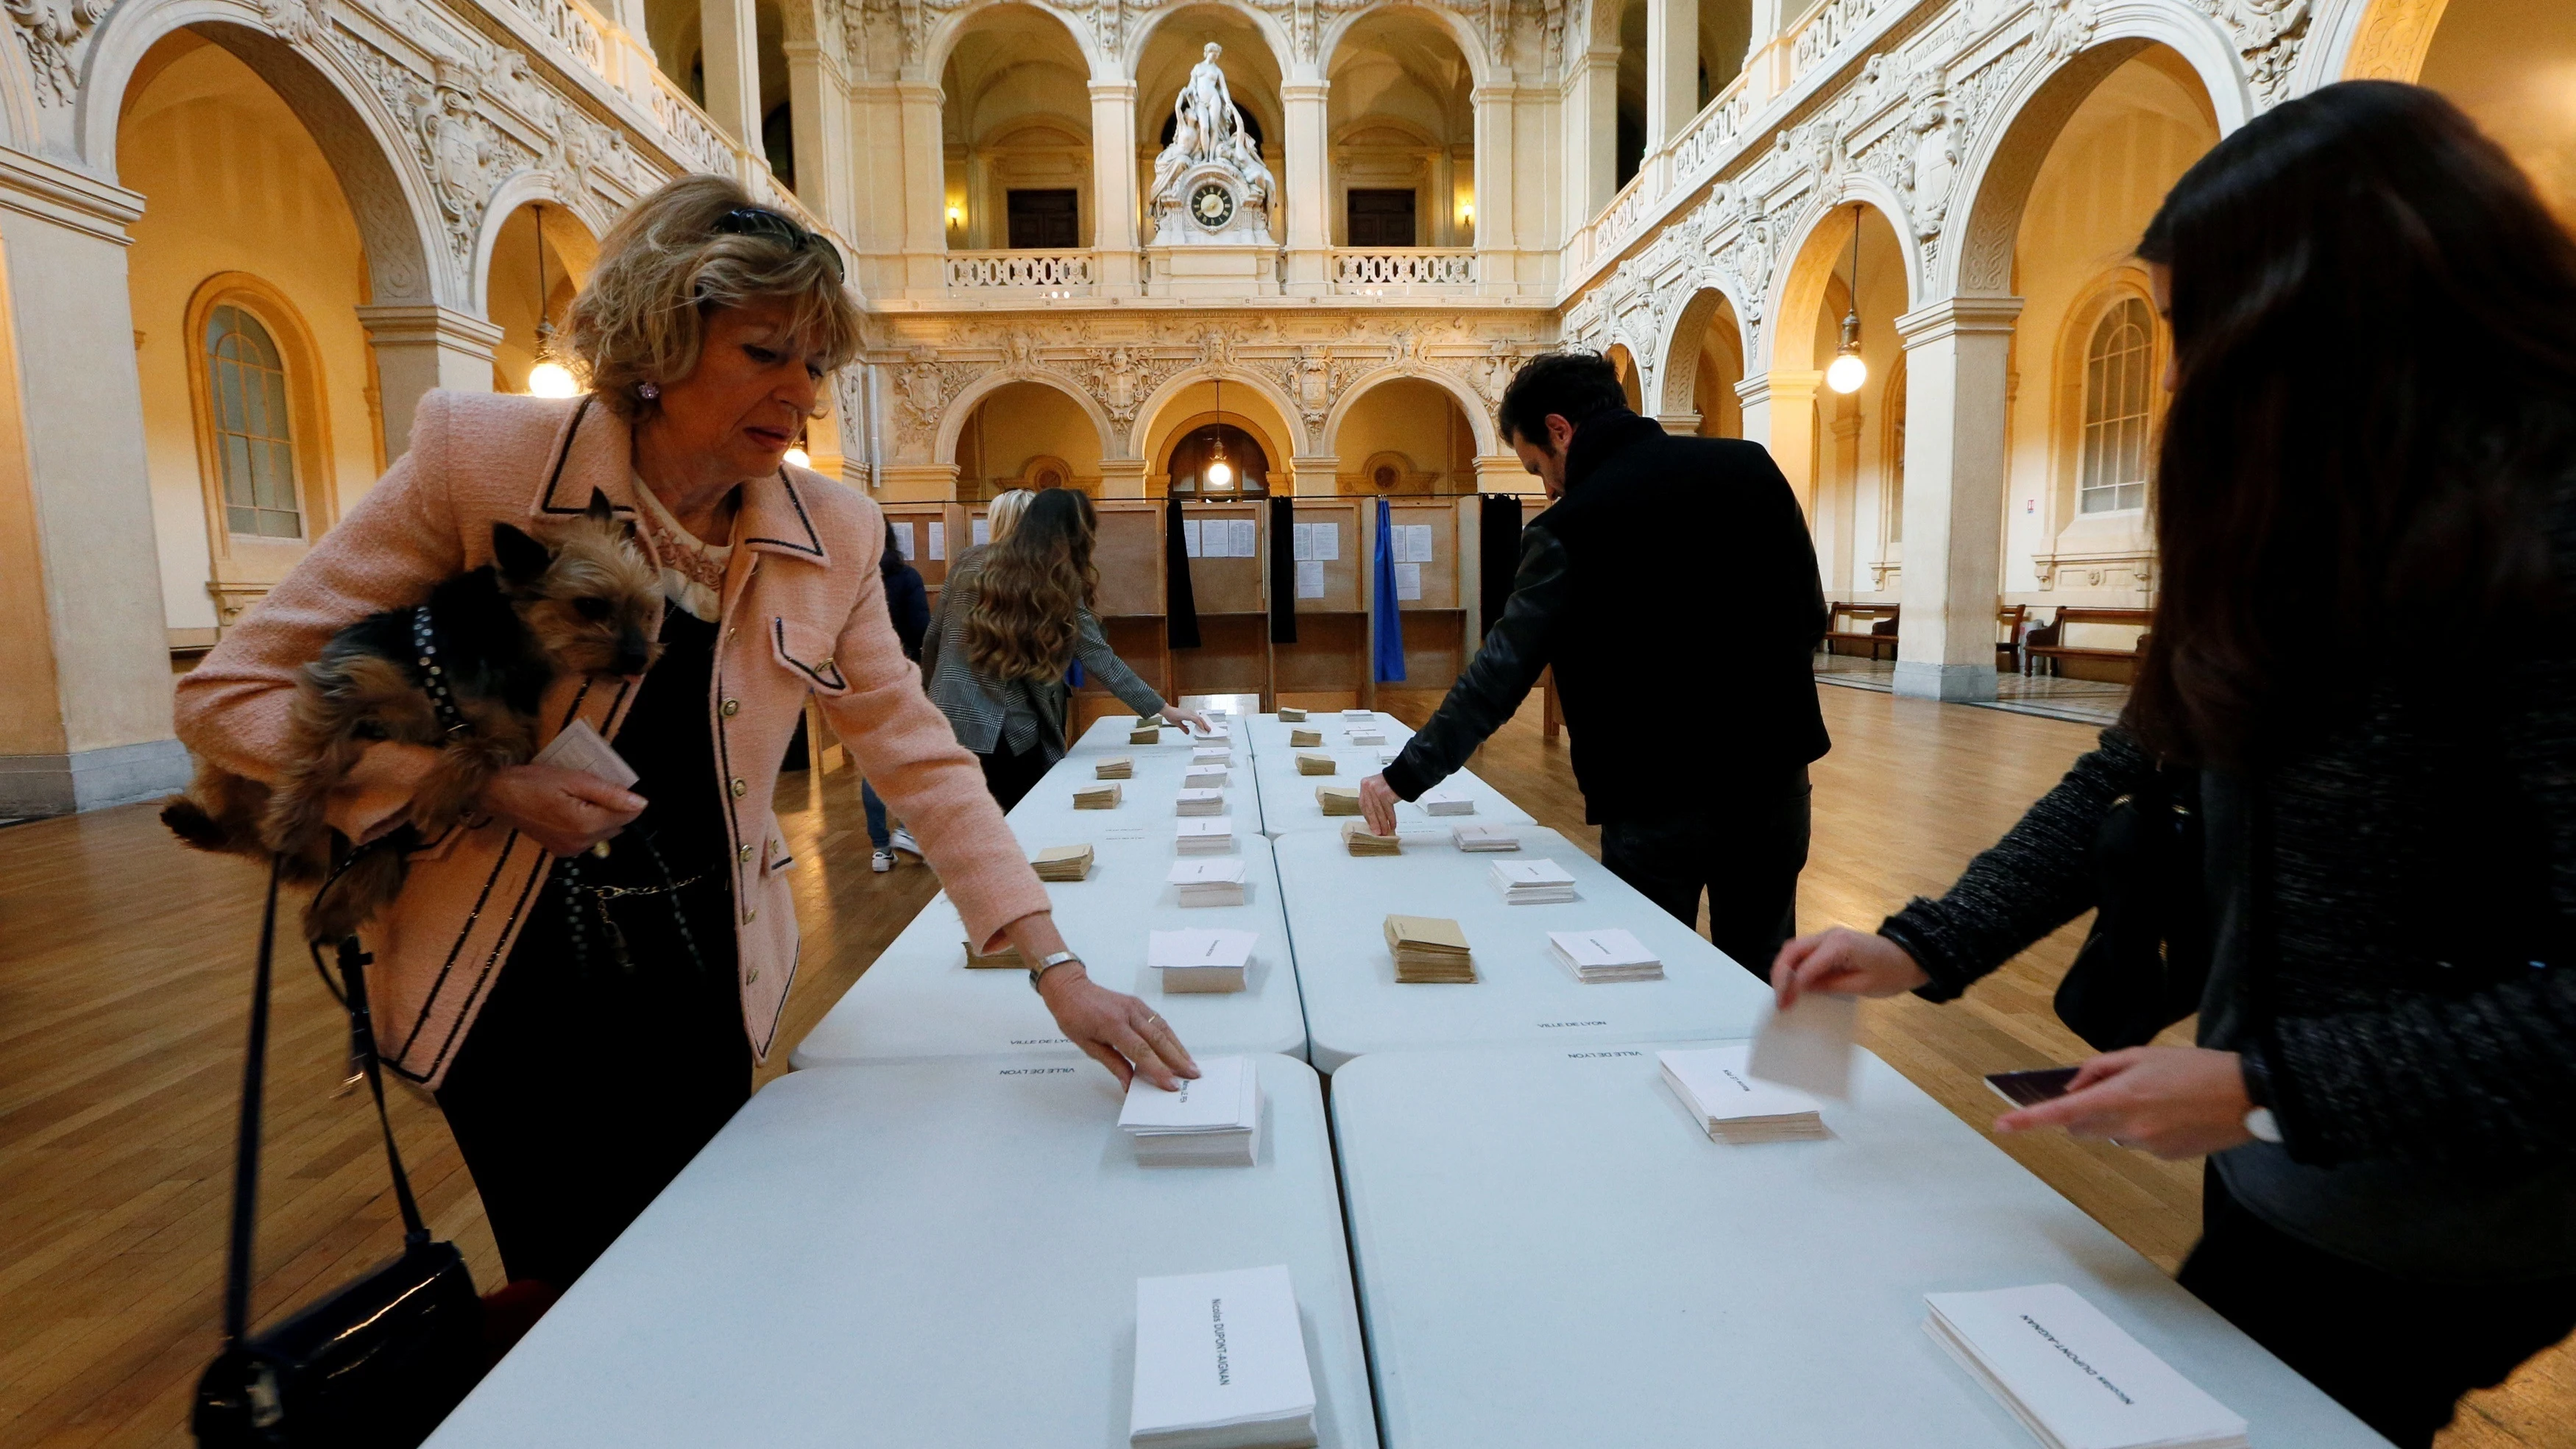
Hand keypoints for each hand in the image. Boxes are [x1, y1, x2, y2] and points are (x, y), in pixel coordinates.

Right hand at [477, 765, 644, 856]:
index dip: (623, 798)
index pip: (628, 816)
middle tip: (586, 789)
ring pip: (603, 833)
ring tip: (575, 799)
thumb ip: (610, 793)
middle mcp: (582, 844)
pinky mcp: (561, 852)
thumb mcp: (575, 779)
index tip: (604, 784)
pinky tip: (568, 811)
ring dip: (598, 817)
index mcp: (587, 825)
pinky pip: (587, 839)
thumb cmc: (534, 782)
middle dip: (610, 808)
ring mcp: (571, 851)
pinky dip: (585, 826)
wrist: (498, 795)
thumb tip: (642, 803)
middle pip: (617, 825)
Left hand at [1037, 964, 1199, 1090]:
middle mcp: (1129, 1013)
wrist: (1070, 989)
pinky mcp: (1138, 1003)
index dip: (1158, 1069)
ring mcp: (1136, 1006)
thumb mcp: (1087, 1046)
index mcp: (1113, 1025)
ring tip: (1191, 1065)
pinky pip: (1158, 1021)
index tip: (1171, 1084)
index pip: (1141, 1051)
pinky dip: (1171, 1036)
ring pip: (1163, 1029)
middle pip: (1158, 1039)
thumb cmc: (1073, 1018)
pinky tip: (1178, 1048)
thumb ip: (1113, 1064)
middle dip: (1177, 1059)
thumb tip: (1130, 1085)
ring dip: (1179, 1048)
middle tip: (1193, 1075)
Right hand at [1161, 705, 1210, 734]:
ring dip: (1204, 724)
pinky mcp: (1188, 715)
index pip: (1198, 719)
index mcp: (1189, 715)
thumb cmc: (1171, 715)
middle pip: (1200, 719)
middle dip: (1205, 725)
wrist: (1166, 711)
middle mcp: (1190, 713)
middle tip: (1209, 730)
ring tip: (1207, 729)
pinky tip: (1202, 728)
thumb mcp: (1178, 724)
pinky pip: (1196, 720)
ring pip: (1200, 719)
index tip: (1205, 728)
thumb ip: (1184, 728)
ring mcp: (1190, 713)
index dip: (1202, 724)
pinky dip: (1200, 724)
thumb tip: (1188, 732)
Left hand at [1359, 773, 1400, 836]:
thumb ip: (1373, 799)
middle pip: (1370, 809)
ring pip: (1378, 812)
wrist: (1405, 775)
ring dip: (1383, 823)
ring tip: (1385, 831)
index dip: (1368, 816)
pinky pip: (1387, 811)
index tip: (1371, 824)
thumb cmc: (1393, 782)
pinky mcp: (1384, 794)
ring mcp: (1376, 790)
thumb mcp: (1378, 788)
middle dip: (1375, 823)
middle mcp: (1368, 786)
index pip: (1363, 804)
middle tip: (1377, 832)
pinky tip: (1392, 824)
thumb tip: (1373, 817)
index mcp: (1365, 784)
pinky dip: (1391, 819)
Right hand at [1771, 926, 1928, 1009]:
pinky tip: (1795, 984)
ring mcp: (1828, 936)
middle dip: (1780, 974)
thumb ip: (1830, 985)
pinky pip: (1805, 952)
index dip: (1791, 987)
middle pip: (1791, 950)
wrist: (1911, 957)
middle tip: (1779, 999)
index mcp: (1839, 946)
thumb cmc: (1891, 974)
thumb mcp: (1862, 986)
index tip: (1784, 1006)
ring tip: (1783, 993)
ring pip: (1794, 948)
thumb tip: (1802, 990)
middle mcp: (1829, 935)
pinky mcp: (1829, 942)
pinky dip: (1795, 966)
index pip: (1805, 966)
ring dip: (1784, 969)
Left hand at [1995, 1047, 2253, 1158]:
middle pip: (2082, 1128)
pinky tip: (2171, 1113)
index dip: (2029, 1120)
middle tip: (2107, 1089)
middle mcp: (2130, 1127)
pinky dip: (2142, 1129)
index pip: (2063, 1113)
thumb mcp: (2144, 1054)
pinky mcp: (2165, 1157)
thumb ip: (2101, 1068)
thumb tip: (2073, 1087)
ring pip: (2111, 1135)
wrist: (2250, 1095)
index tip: (2002, 1126)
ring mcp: (2148, 1146)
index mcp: (2122, 1097)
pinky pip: (2137, 1142)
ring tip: (2155, 1097)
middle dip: (2082, 1113)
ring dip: (2116, 1119)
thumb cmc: (2196, 1067)